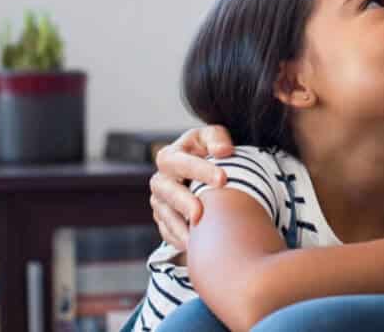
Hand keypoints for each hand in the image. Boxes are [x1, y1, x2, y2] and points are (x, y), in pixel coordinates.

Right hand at [150, 125, 235, 249]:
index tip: (222, 179)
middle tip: (200, 213)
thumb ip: (217, 138)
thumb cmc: (207, 150)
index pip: (179, 162)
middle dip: (183, 202)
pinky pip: (167, 233)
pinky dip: (179, 239)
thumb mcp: (212, 138)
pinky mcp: (163, 221)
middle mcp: (161, 180)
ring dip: (179, 227)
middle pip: (166, 191)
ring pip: (164, 215)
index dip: (199, 170)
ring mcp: (159, 202)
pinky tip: (193, 245)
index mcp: (170, 156)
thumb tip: (224, 150)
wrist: (201, 171)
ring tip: (196, 238)